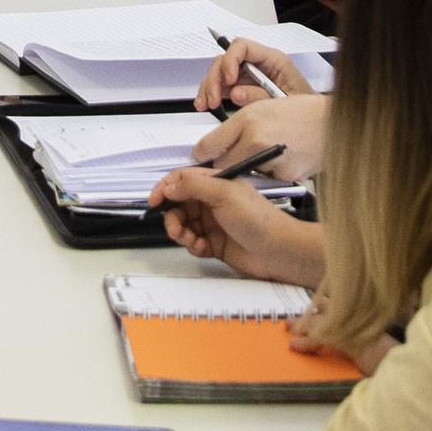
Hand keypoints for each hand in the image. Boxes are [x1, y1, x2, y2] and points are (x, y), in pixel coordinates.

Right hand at [145, 165, 327, 288]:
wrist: (278, 251)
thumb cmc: (258, 219)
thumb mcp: (224, 194)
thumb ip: (193, 185)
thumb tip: (169, 185)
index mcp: (215, 183)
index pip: (181, 180)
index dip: (165, 188)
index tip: (153, 201)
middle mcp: (212, 201)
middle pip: (178, 205)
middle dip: (172, 217)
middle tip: (175, 229)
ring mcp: (213, 223)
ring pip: (183, 225)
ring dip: (181, 233)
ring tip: (190, 239)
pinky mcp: (214, 243)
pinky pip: (193, 243)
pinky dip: (193, 246)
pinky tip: (203, 247)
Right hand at [196, 39, 319, 111]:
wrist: (316, 124)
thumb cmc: (308, 111)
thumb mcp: (288, 103)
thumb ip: (261, 96)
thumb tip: (236, 92)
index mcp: (273, 60)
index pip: (243, 46)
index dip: (231, 60)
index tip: (229, 80)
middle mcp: (258, 64)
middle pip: (226, 59)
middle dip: (215, 78)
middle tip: (213, 99)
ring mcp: (248, 75)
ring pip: (219, 72)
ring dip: (209, 87)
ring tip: (207, 105)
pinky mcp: (242, 87)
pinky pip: (221, 85)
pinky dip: (210, 94)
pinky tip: (206, 104)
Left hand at [198, 89, 329, 186]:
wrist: (332, 123)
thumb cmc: (300, 113)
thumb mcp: (261, 108)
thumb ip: (234, 128)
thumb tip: (208, 148)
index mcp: (248, 121)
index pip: (210, 146)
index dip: (204, 153)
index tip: (202, 156)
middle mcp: (257, 141)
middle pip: (223, 165)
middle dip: (224, 163)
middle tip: (234, 156)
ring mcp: (271, 161)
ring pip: (245, 173)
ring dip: (249, 167)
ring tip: (268, 151)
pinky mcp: (284, 176)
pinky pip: (267, 178)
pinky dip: (270, 172)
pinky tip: (282, 158)